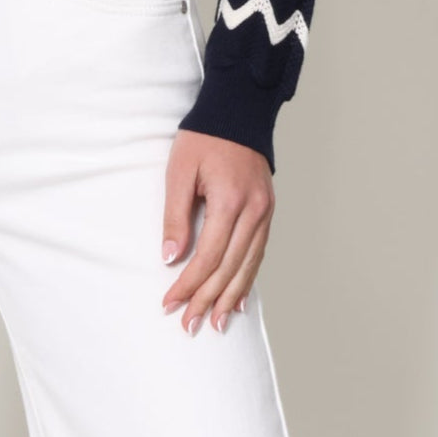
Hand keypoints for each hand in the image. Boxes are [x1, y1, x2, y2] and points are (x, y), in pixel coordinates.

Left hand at [160, 129, 274, 334]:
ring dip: (230, 298)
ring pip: (248, 266)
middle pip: (229, 268)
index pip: (207, 257)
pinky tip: (239, 299)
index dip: (188, 284)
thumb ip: (176, 216)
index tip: (169, 302)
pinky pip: (258, 253)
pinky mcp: (268, 211)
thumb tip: (170, 258)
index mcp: (229, 201)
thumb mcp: (180, 171)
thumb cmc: (203, 139)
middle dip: (207, 300)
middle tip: (189, 325)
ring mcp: (265, 212)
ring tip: (215, 323)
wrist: (237, 111)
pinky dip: (248, 279)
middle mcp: (253, 211)